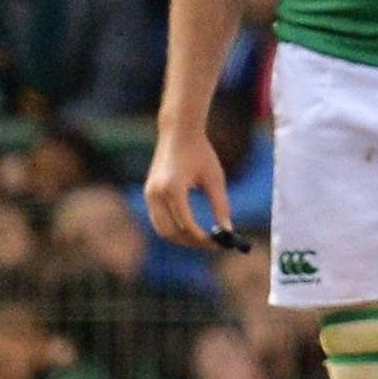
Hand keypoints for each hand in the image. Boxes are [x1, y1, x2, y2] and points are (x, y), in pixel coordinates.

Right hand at [145, 129, 235, 248]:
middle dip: (191, 242)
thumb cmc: (201, 153)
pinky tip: (191, 227)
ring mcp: (149, 194)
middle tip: (212, 245)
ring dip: (181, 238)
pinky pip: (158, 220)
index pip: (186, 224)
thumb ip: (220, 206)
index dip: (202, 238)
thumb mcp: (215, 178)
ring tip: (203, 238)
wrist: (178, 133)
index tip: (219, 244)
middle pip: (171, 232)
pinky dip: (173, 228)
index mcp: (174, 188)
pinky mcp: (148, 193)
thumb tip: (228, 230)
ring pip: (162, 229)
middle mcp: (157, 193)